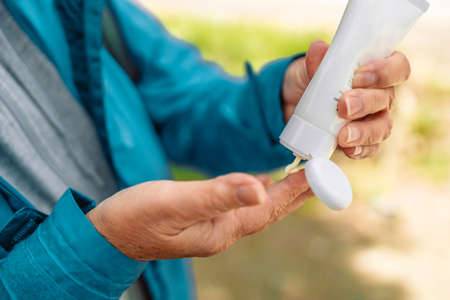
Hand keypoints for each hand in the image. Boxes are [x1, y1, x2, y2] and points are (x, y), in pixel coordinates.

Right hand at [87, 172, 312, 260]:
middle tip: (321, 173)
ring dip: (280, 192)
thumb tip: (260, 187)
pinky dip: (256, 191)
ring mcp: (212, 226)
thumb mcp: (174, 203)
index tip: (319, 173)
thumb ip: (215, 195)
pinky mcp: (201, 218)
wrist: (107, 235)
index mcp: (220, 229)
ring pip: (255, 207)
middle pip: (268, 211)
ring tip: (300, 176)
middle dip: (295, 193)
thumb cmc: (135, 218)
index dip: (295, 191)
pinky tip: (260, 183)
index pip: (267, 209)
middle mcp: (222, 231)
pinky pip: (239, 204)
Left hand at [282, 40, 410, 158]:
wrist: (294, 103)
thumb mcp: (310, 66)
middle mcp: (381, 95)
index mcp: (377, 70)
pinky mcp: (361, 141)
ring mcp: (373, 120)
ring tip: (343, 136)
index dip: (384, 71)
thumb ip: (317, 59)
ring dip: (364, 131)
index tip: (359, 75)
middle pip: (386, 99)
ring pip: (382, 127)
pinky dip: (359, 150)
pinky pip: (369, 148)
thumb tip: (319, 49)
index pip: (398, 67)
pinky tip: (348, 150)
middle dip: (365, 102)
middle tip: (343, 105)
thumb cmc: (313, 78)